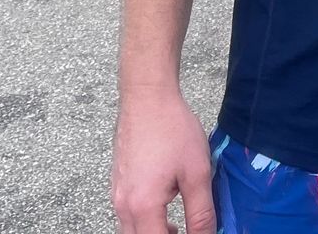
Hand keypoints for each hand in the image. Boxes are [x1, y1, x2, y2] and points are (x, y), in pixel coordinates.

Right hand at [112, 87, 215, 233]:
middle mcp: (122, 205)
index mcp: (142, 207)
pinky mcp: (117, 182)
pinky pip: (127, 214)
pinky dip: (144, 220)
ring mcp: (116, 193)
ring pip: (130, 230)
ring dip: (152, 232)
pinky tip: (164, 204)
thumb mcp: (197, 173)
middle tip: (183, 231)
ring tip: (177, 226)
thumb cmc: (172, 129)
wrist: (147, 97)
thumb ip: (201, 212)